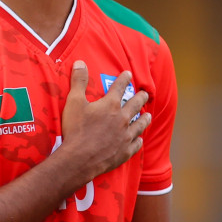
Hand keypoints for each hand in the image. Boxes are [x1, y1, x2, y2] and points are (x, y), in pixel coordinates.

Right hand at [54, 62, 150, 187]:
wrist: (79, 158)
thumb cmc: (76, 130)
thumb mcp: (73, 102)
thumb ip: (78, 81)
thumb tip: (80, 62)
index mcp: (111, 105)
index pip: (119, 87)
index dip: (124, 79)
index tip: (129, 74)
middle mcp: (123, 118)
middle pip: (135, 104)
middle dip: (141, 97)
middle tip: (145, 93)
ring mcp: (126, 135)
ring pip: (140, 124)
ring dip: (144, 118)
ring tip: (148, 115)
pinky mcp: (125, 151)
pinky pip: (136, 144)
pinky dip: (138, 141)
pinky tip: (139, 139)